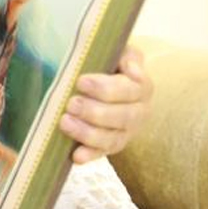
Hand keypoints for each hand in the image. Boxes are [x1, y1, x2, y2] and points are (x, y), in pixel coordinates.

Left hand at [59, 45, 152, 162]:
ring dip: (88, 133)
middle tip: (71, 103)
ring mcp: (126, 132)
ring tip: (65, 122)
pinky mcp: (112, 146)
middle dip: (95, 111)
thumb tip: (133, 70)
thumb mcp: (119, 52)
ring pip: (112, 138)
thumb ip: (128, 56)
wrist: (105, 83)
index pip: (130, 90)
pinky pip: (103, 153)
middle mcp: (139, 112)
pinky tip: (76, 156)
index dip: (106, 88)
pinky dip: (90, 155)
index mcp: (142, 87)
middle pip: (123, 117)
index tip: (81, 81)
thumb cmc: (109, 64)